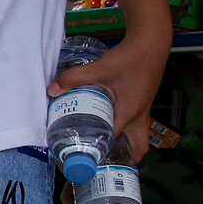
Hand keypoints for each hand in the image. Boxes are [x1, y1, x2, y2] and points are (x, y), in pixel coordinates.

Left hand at [50, 32, 168, 160]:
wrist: (151, 43)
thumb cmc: (129, 58)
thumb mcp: (99, 68)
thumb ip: (73, 78)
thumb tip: (51, 90)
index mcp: (129, 113)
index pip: (115, 141)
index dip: (99, 152)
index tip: (83, 160)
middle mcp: (140, 116)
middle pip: (137, 148)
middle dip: (122, 158)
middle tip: (100, 160)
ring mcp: (144, 110)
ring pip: (138, 137)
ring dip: (125, 145)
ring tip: (102, 147)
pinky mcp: (143, 102)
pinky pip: (136, 125)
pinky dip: (125, 130)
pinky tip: (107, 123)